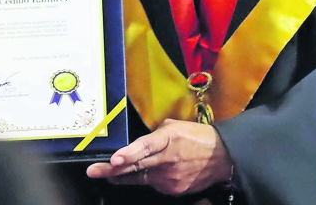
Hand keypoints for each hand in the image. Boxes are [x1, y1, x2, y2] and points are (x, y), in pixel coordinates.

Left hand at [86, 119, 231, 195]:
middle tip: (93, 171)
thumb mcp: (174, 126)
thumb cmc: (196, 136)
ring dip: (124, 176)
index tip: (114, 160)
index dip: (128, 154)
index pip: (145, 147)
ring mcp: (170, 178)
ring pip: (140, 178)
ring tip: (109, 174)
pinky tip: (147, 173)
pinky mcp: (174, 189)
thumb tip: (138, 143)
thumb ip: (154, 135)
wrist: (222, 157)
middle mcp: (167, 159)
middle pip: (135, 167)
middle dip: (111, 170)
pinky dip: (147, 179)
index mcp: (167, 139)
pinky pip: (154, 184)